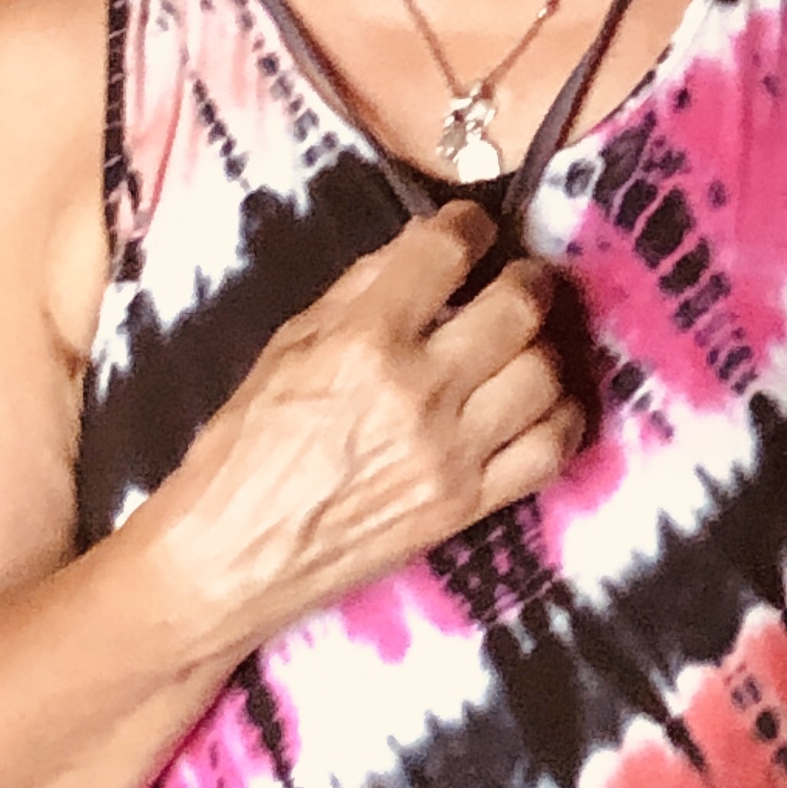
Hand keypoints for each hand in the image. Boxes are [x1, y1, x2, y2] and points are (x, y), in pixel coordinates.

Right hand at [150, 205, 581, 656]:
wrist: (227, 561)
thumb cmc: (242, 449)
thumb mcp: (286, 347)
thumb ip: (359, 290)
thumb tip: (420, 243)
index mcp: (364, 342)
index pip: (447, 254)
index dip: (469, 226)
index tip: (472, 229)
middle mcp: (418, 392)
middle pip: (519, 308)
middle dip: (526, 279)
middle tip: (516, 279)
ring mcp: (451, 453)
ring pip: (545, 373)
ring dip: (542, 347)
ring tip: (524, 344)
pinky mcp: (467, 507)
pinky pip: (550, 450)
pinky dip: (559, 417)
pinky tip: (540, 404)